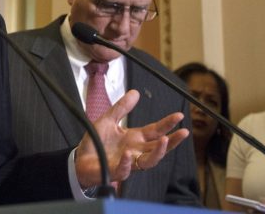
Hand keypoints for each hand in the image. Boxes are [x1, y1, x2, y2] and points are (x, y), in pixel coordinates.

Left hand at [75, 89, 189, 186]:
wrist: (80, 159)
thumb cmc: (96, 142)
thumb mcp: (108, 120)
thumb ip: (121, 108)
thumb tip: (135, 92)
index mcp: (135, 138)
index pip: (156, 130)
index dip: (168, 123)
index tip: (180, 115)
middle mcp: (136, 151)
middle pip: (159, 148)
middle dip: (172, 141)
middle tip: (184, 132)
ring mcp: (128, 163)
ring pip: (149, 161)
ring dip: (157, 152)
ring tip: (164, 141)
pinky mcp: (116, 171)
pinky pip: (125, 170)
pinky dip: (127, 162)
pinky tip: (128, 155)